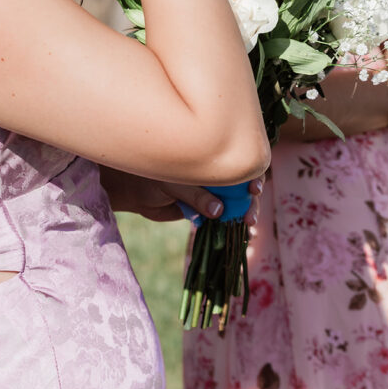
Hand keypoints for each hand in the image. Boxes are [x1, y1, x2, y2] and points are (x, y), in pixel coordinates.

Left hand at [102, 173, 263, 228]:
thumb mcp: (172, 182)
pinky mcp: (203, 209)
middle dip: (250, 200)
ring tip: (248, 224)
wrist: (132, 190)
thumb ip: (195, 194)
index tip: (254, 188)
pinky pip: (220, 217)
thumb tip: (219, 210)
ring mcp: (210, 191)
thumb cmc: (150, 175)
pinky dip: (229, 224)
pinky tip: (238, 232)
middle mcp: (213, 173)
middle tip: (250, 215)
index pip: (238, 161)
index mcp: (208, 155)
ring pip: (234, 202)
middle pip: (241, 184)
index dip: (251, 173)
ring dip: (242, 214)